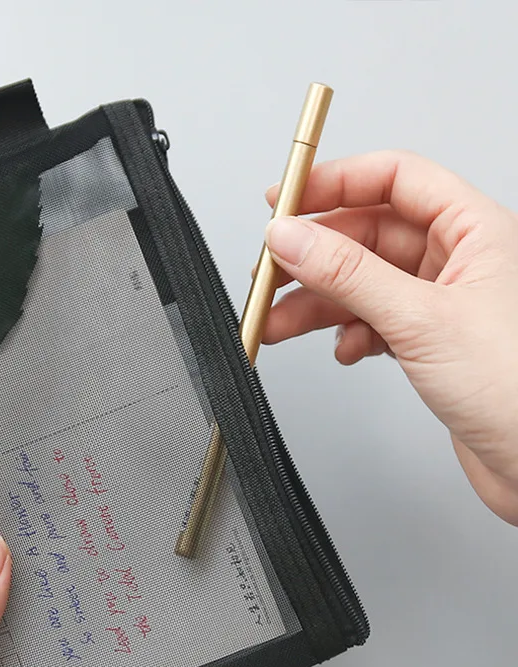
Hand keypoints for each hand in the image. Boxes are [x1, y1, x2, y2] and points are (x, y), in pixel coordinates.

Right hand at [262, 150, 517, 524]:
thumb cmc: (517, 390)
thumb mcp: (420, 319)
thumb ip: (348, 275)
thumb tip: (292, 238)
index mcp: (474, 231)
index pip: (394, 179)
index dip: (335, 184)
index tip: (285, 203)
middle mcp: (457, 260)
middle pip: (367, 234)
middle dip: (313, 256)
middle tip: (270, 272)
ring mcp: (439, 301)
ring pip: (361, 282)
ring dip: (316, 302)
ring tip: (279, 321)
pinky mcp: (426, 340)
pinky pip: (369, 319)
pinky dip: (345, 332)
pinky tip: (341, 349)